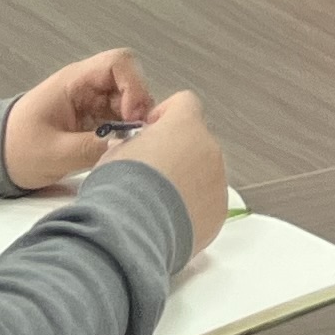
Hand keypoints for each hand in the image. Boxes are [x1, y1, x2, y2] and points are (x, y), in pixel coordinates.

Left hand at [2, 46, 156, 187]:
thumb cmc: (17, 148)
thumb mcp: (54, 153)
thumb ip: (92, 148)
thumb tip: (128, 146)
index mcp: (74, 81)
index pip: (119, 63)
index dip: (134, 86)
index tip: (133, 117)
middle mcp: (87, 86)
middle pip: (130, 82)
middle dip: (138, 108)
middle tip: (134, 137)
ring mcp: (92, 102)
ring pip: (130, 102)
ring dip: (133, 123)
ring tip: (125, 147)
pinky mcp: (94, 120)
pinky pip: (121, 120)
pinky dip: (126, 133)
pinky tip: (117, 150)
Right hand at [92, 91, 226, 266]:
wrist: (133, 232)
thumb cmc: (123, 189)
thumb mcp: (115, 154)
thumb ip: (130, 143)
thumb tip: (129, 148)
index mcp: (184, 125)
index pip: (185, 102)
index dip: (166, 114)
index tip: (152, 131)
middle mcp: (208, 148)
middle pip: (195, 140)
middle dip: (176, 152)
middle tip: (150, 172)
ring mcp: (218, 180)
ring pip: (204, 171)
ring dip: (186, 180)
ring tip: (157, 201)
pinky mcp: (219, 211)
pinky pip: (208, 201)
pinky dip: (193, 206)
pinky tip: (168, 218)